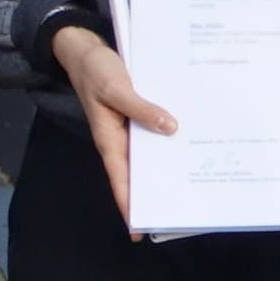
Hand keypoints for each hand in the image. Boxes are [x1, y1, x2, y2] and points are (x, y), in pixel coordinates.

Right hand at [49, 24, 173, 228]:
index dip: (128, 205)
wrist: (85, 49)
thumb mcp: (116, 87)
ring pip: (150, 154)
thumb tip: (170, 128)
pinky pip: (155, 132)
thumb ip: (141, 108)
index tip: (139, 231)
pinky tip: (190, 140)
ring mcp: (130, 129)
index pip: (120, 179)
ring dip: (167, 164)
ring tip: (194, 179)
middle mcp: (121, 139)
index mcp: (109, 139)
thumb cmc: (95, 70)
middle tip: (181, 210)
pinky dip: (169, 138)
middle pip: (138, 173)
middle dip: (155, 190)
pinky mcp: (138, 116)